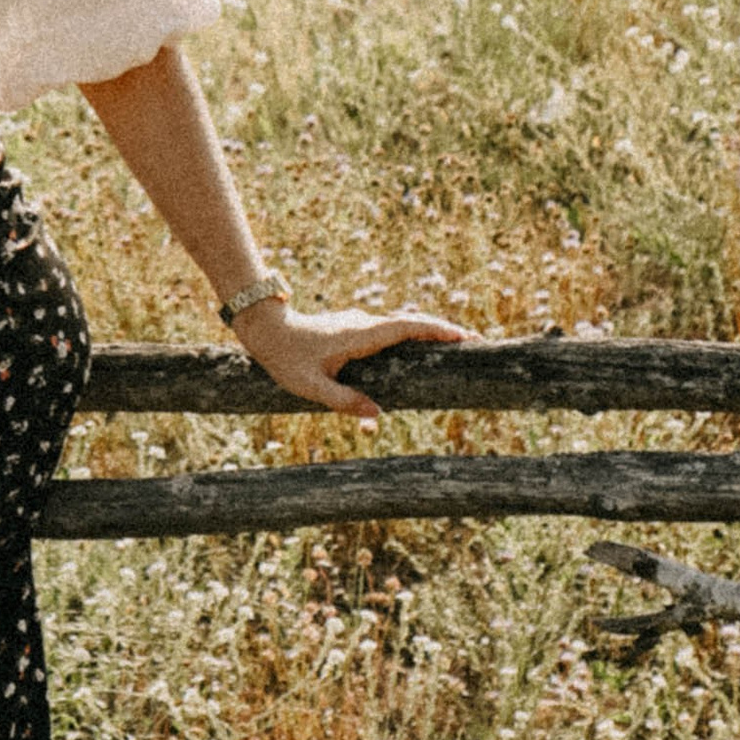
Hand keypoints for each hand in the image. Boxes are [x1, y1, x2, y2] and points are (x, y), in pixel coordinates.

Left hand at [230, 299, 464, 420]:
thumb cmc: (285, 358)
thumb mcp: (311, 386)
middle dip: (442, 331)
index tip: (464, 336)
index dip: (436, 331)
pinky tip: (419, 350)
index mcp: (360, 336)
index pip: (407, 328)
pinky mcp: (354, 328)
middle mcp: (364, 325)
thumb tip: (376, 416)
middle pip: (412, 324)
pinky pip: (389, 331)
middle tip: (474, 342)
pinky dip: (410, 336)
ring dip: (427, 333)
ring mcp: (359, 324)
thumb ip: (343, 401)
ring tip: (456, 346)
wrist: (265, 329)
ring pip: (400, 326)